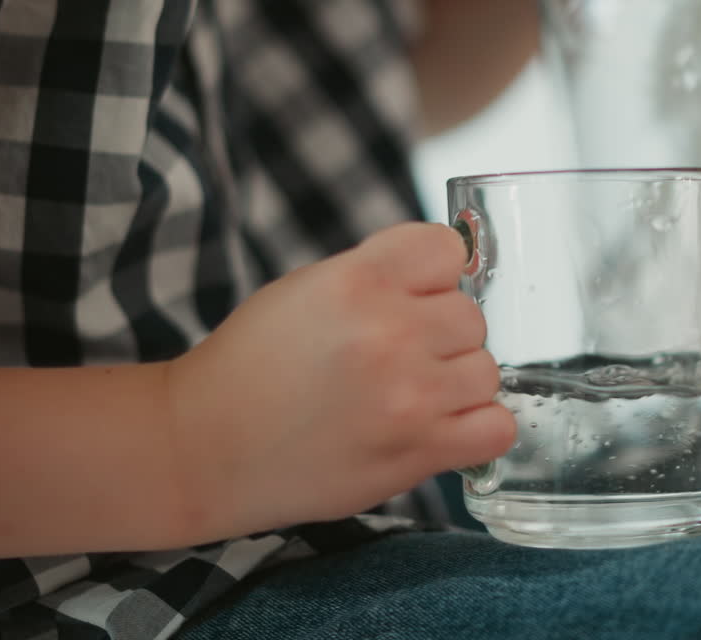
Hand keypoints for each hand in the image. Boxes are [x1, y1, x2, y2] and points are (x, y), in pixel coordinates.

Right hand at [164, 223, 513, 540]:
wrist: (203, 446)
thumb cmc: (252, 365)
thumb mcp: (306, 289)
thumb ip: (379, 274)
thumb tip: (451, 266)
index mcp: (357, 279)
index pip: (446, 248)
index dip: (432, 273)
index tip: (411, 296)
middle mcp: (389, 332)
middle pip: (470, 315)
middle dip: (439, 335)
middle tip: (393, 360)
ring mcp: (409, 395)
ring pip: (487, 370)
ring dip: (457, 383)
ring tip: (408, 396)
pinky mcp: (417, 451)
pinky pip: (498, 428)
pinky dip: (478, 428)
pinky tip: (441, 427)